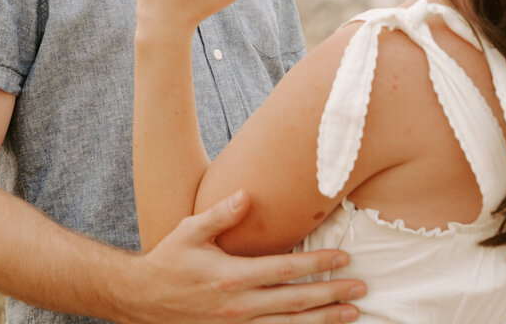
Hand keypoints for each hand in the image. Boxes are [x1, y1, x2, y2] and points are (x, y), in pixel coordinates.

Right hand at [123, 190, 363, 322]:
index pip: (286, 270)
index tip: (343, 258)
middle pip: (297, 301)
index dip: (318, 264)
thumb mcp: (190, 231)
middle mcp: (241, 305)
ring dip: (324, 319)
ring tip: (352, 313)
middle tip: (361, 288)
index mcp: (233, 277)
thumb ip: (221, 214)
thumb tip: (248, 193)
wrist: (144, 300)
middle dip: (332, 294)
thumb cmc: (169, 261)